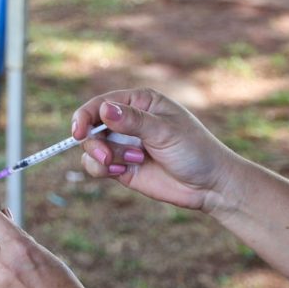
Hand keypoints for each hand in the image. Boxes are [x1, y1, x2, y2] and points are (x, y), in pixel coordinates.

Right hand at [72, 88, 239, 212]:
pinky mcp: (121, 166)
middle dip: (95, 142)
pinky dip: (102, 170)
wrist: (210, 185)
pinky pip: (96, 165)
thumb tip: (105, 109)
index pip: (102, 103)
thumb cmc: (195, 150)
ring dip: (103, 157)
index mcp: (140, 102)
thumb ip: (134, 121)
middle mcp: (127, 121)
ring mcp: (123, 144)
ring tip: (131, 162)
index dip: (85, 115)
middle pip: (91, 126)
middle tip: (107, 157)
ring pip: (91, 147)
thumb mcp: (165, 132)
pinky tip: (122, 172)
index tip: (78, 132)